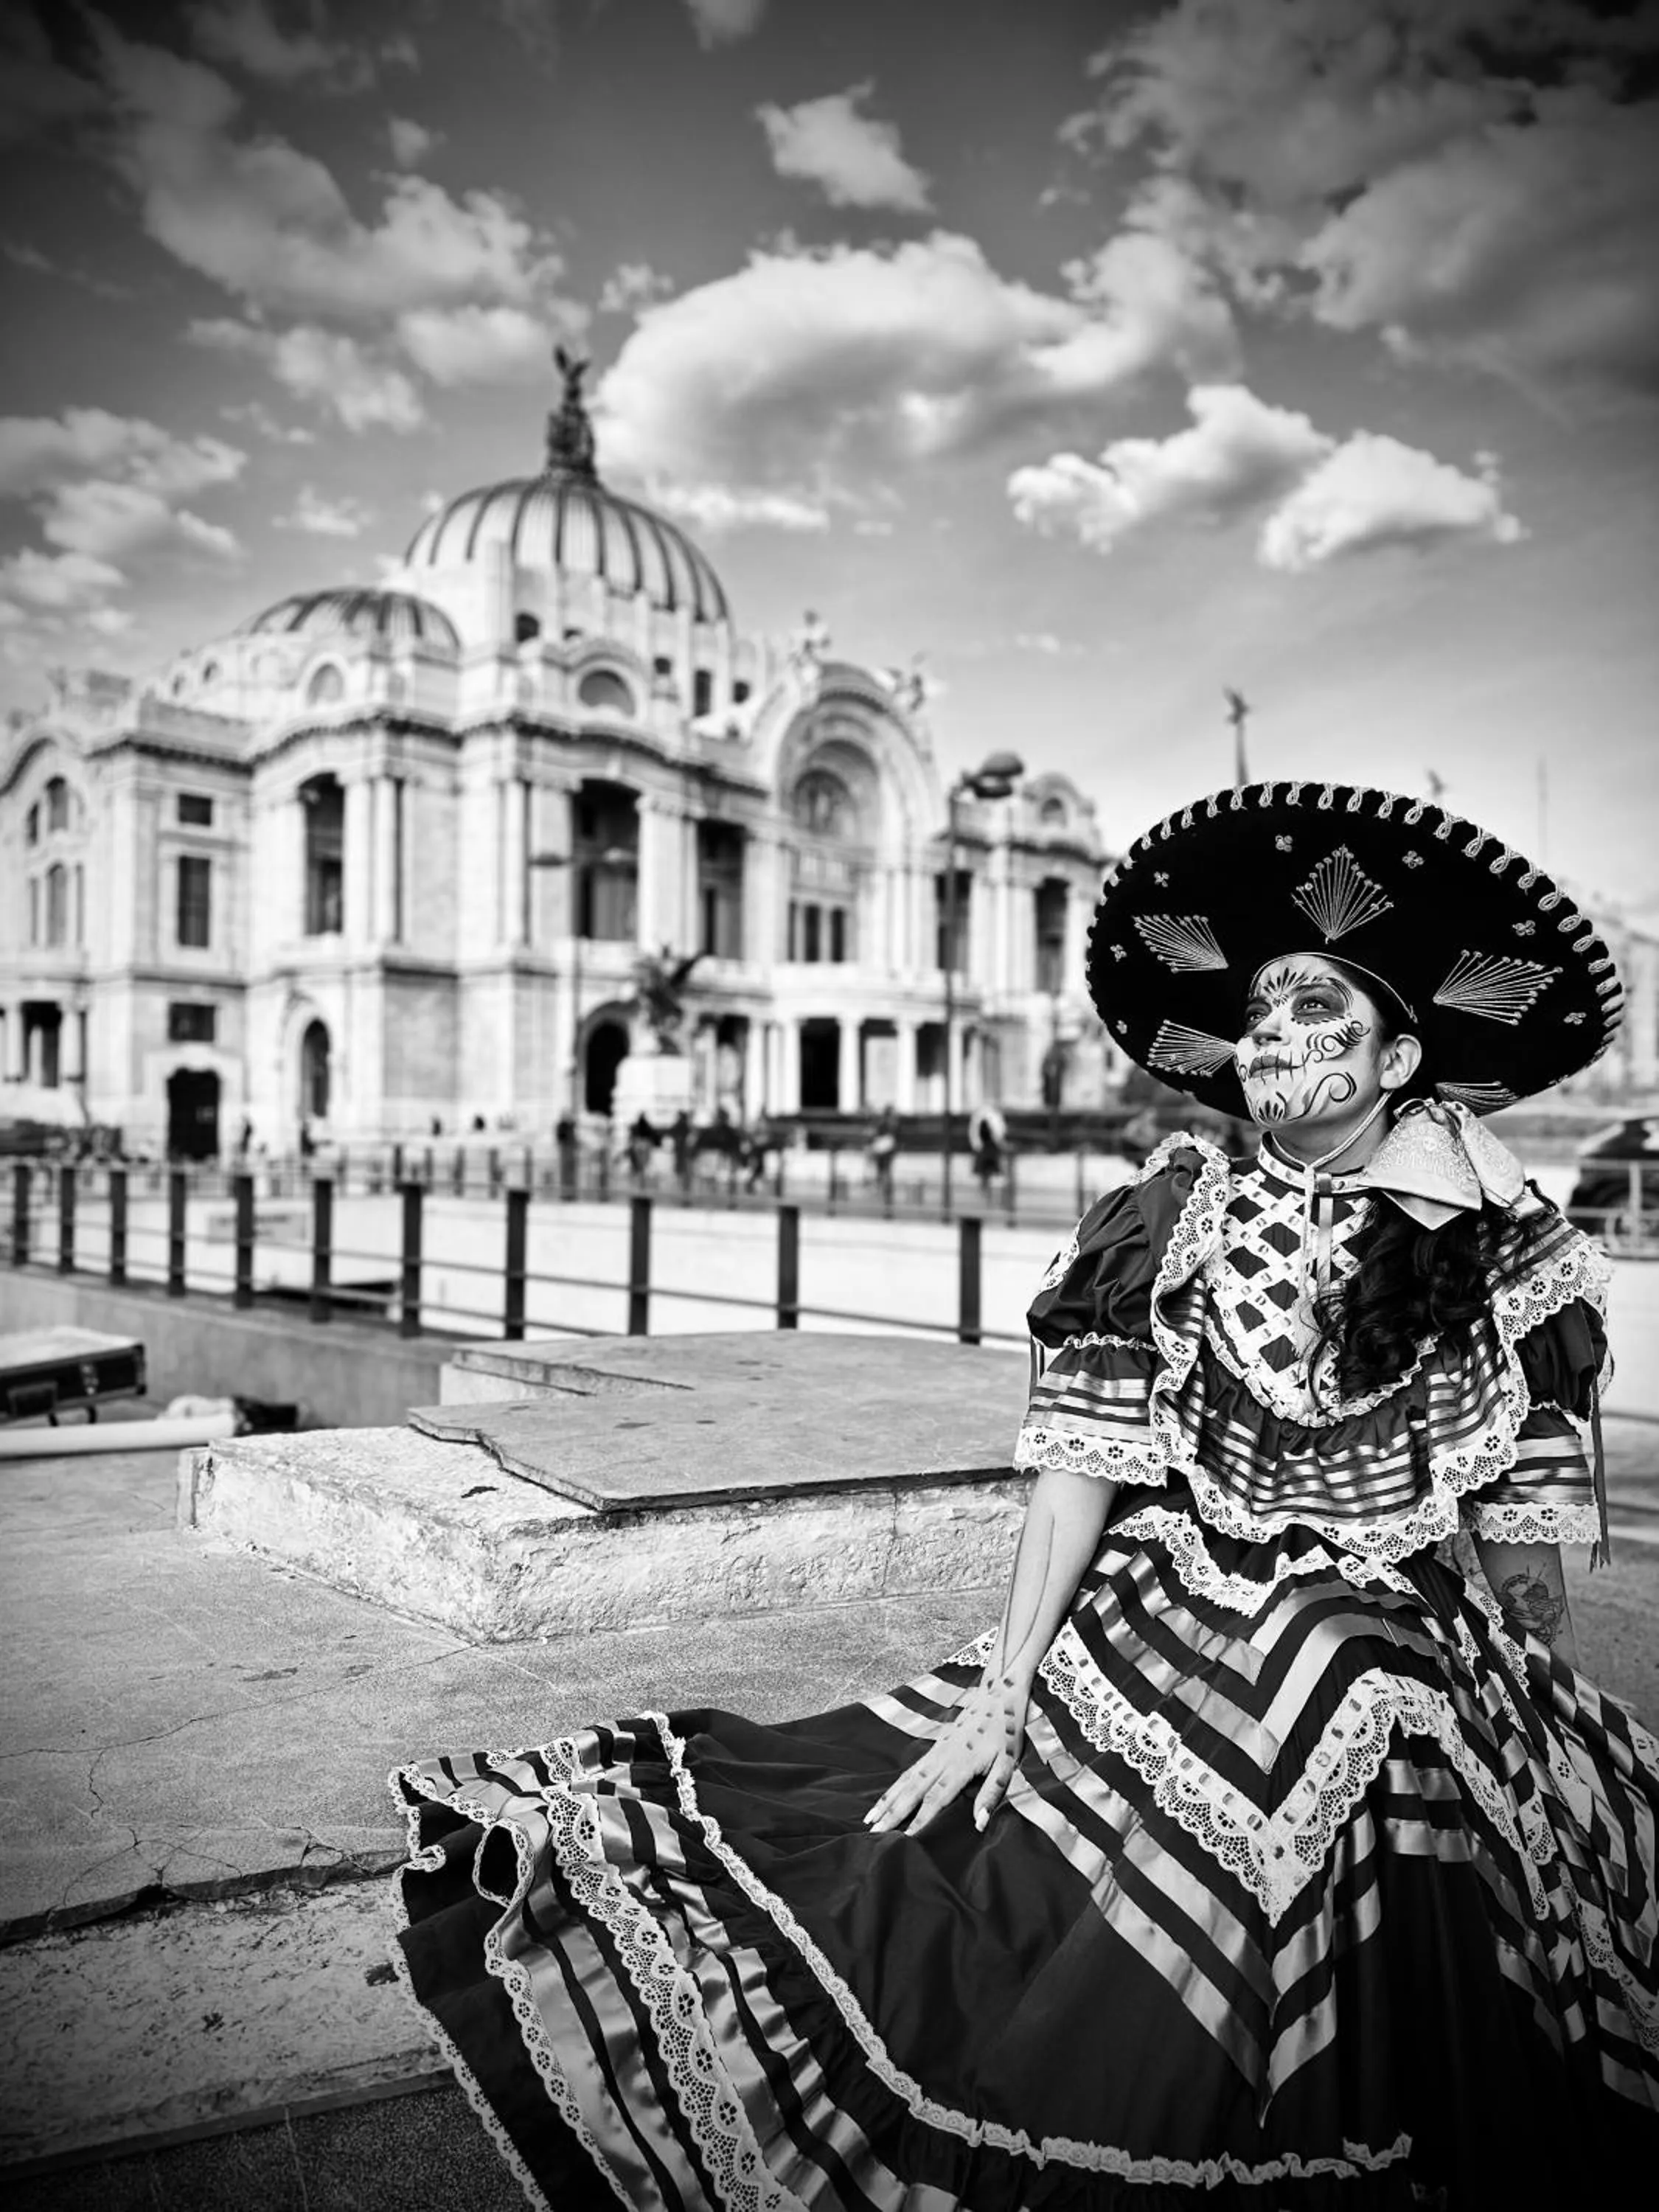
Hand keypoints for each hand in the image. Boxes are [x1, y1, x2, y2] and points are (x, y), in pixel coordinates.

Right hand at [863, 1676, 1027, 1837]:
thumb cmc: (1006, 1733)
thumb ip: (991, 1794)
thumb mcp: (1006, 1764)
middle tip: (873, 1833)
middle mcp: (941, 1759)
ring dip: (887, 1800)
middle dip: (892, 1812)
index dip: (919, 1819)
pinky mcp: (934, 1748)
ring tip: (869, 1820)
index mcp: (960, 1765)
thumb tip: (978, 1824)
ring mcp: (935, 1752)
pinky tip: (886, 1798)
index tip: (903, 1839)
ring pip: (906, 1780)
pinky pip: (909, 1771)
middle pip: (912, 1790)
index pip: (936, 1798)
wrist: (998, 1698)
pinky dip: (894, 1786)